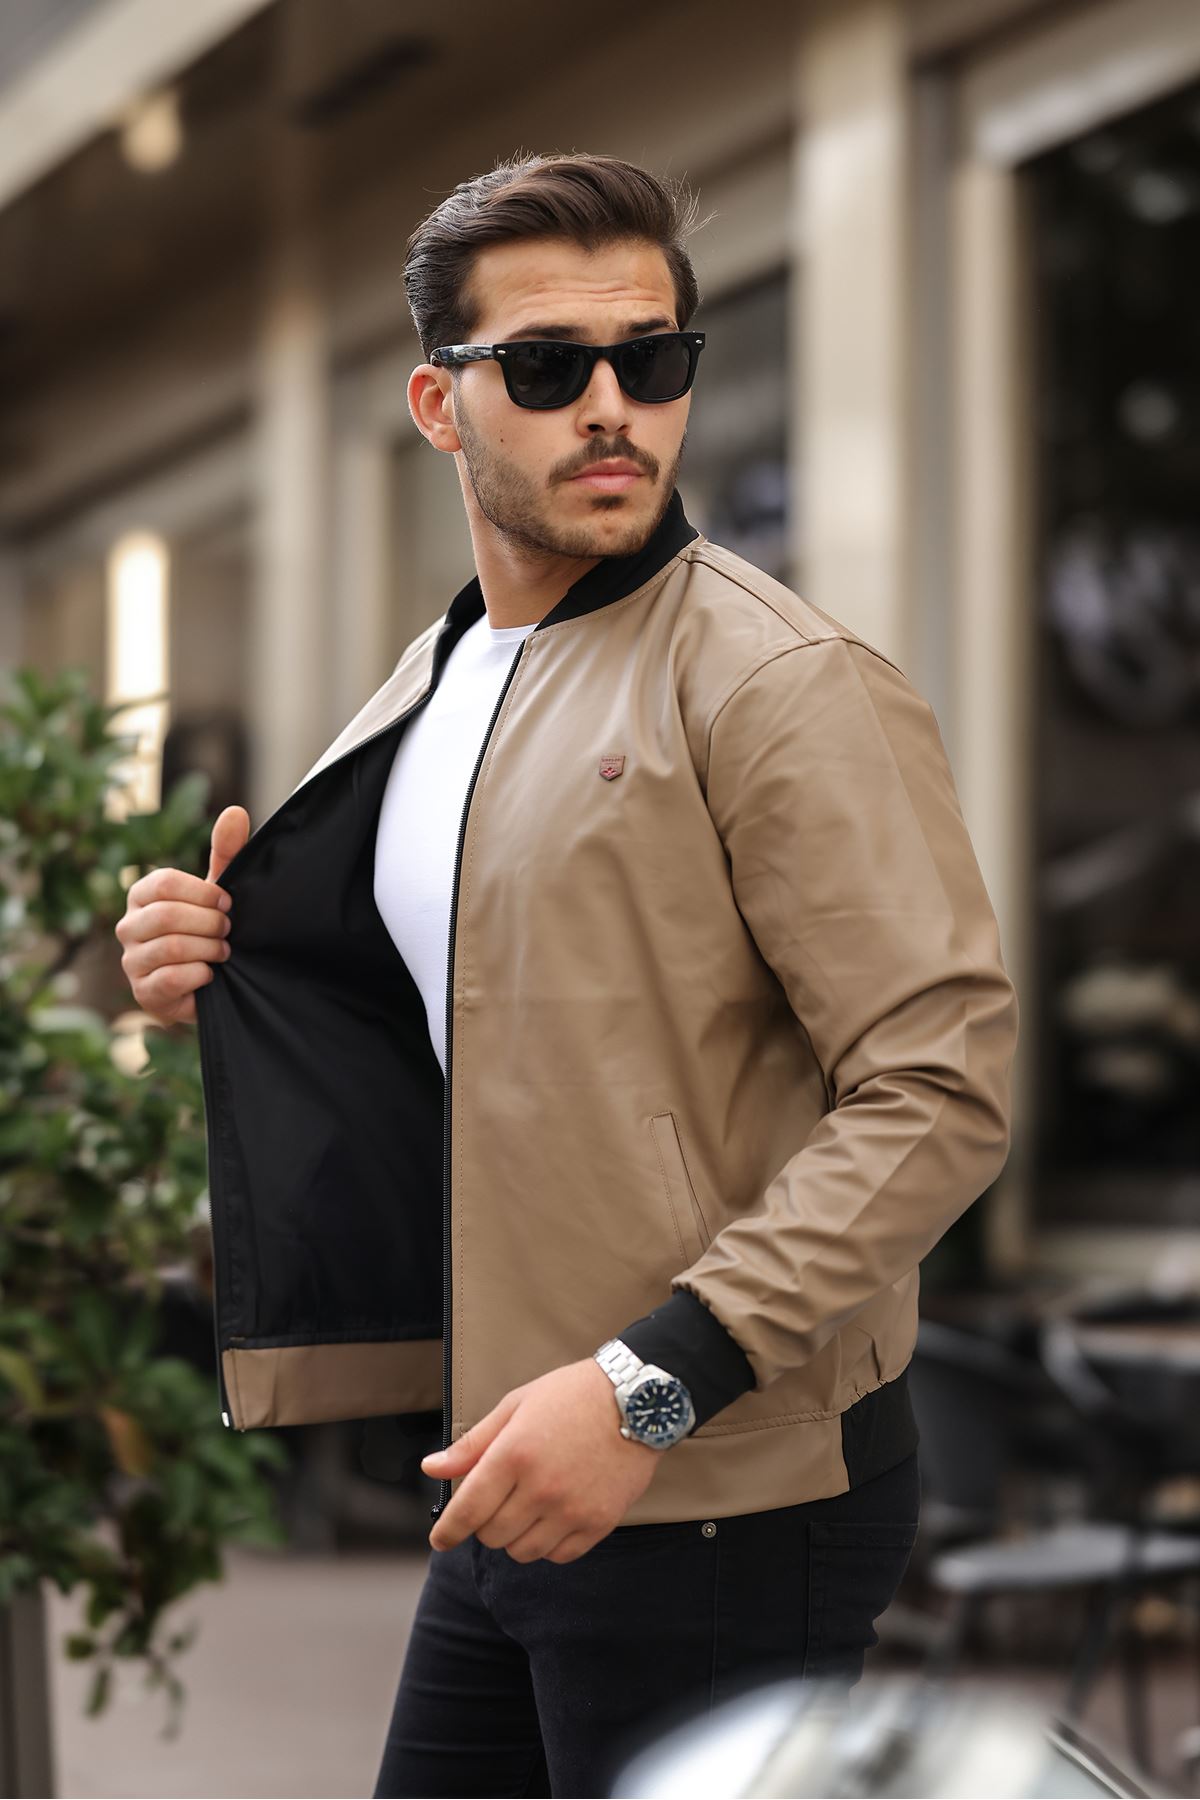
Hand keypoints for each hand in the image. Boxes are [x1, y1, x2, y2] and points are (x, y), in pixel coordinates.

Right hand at [115, 805, 249, 1026]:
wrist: (212, 983)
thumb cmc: (209, 929)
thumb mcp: (219, 891)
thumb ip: (226, 853)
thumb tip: (236, 811)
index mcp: (142, 894)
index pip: (165, 883)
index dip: (204, 893)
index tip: (227, 903)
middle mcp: (128, 926)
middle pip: (168, 916)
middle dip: (210, 924)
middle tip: (228, 931)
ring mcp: (131, 960)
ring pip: (173, 947)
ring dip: (210, 949)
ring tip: (223, 952)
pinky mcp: (143, 991)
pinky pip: (173, 977)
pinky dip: (201, 975)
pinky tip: (210, 974)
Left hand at [421, 1358, 663, 1562]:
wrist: (637, 1399)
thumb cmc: (571, 1396)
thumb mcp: (516, 1406)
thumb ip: (472, 1443)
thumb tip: (431, 1468)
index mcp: (514, 1453)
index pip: (468, 1509)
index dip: (448, 1531)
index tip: (440, 1539)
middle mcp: (541, 1487)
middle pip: (492, 1536)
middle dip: (485, 1524)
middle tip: (498, 1502)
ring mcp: (572, 1509)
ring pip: (523, 1552)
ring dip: (516, 1536)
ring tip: (527, 1508)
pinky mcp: (599, 1522)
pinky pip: (559, 1556)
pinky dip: (549, 1545)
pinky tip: (553, 1518)